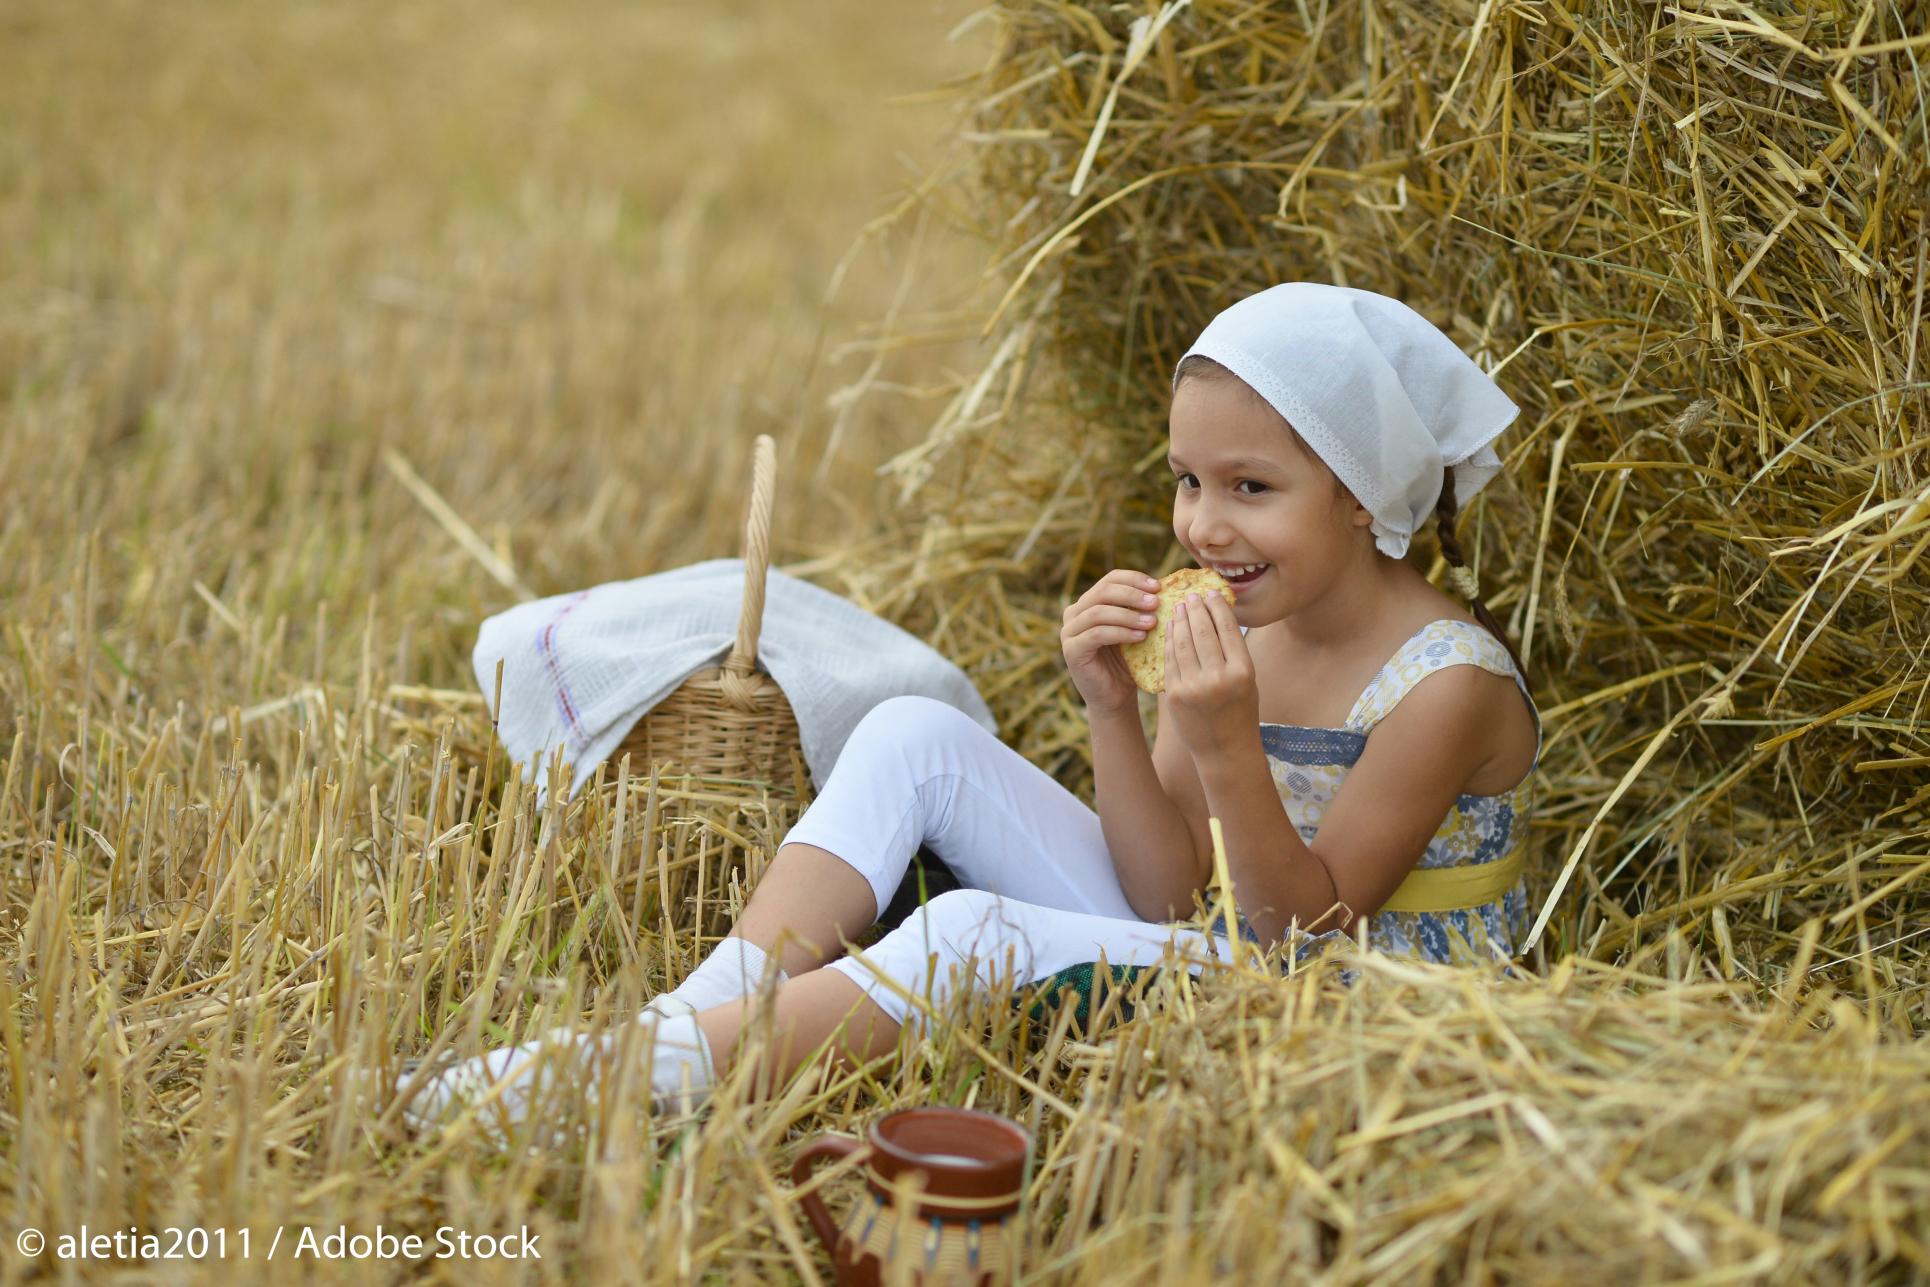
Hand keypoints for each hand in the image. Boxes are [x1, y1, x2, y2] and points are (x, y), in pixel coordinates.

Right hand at [1061, 568, 1162, 715]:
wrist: (1115, 697)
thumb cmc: (1129, 662)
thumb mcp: (1135, 628)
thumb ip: (1140, 608)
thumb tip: (1164, 585)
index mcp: (1089, 602)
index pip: (1110, 579)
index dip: (1134, 579)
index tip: (1158, 587)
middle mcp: (1074, 613)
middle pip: (1103, 591)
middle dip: (1132, 595)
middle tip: (1155, 602)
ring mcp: (1069, 632)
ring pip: (1099, 612)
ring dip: (1128, 615)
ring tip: (1152, 622)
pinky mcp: (1071, 650)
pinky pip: (1096, 634)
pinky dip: (1120, 632)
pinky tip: (1140, 637)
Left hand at [1164, 590, 1260, 755]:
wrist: (1224, 749)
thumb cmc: (1240, 710)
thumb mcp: (1247, 680)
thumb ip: (1233, 651)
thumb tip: (1217, 613)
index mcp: (1242, 672)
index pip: (1227, 628)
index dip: (1217, 606)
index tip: (1211, 593)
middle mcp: (1218, 678)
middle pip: (1202, 631)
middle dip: (1196, 609)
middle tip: (1191, 596)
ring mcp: (1194, 687)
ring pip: (1182, 643)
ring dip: (1179, 621)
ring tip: (1179, 608)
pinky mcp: (1175, 695)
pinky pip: (1170, 660)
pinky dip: (1170, 641)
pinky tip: (1171, 630)